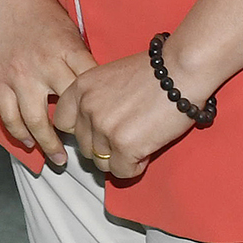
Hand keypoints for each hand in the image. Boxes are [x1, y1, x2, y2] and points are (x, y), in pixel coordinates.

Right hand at [0, 0, 97, 167]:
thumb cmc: (47, 14)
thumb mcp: (74, 34)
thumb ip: (83, 64)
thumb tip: (101, 97)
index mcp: (69, 52)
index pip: (89, 93)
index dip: (98, 116)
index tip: (106, 132)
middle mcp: (44, 65)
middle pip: (65, 112)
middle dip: (77, 137)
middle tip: (87, 155)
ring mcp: (19, 74)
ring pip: (35, 120)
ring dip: (48, 144)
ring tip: (59, 159)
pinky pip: (9, 115)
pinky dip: (19, 132)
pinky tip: (29, 142)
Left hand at [53, 43, 208, 180]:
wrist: (181, 70)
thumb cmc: (153, 72)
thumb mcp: (110, 76)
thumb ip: (95, 99)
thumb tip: (92, 127)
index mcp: (80, 88)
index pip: (62, 122)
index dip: (81, 131)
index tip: (97, 132)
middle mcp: (87, 108)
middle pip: (84, 147)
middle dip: (105, 147)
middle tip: (129, 136)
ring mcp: (103, 128)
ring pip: (101, 163)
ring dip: (120, 158)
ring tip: (140, 141)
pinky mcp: (124, 146)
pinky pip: (122, 172)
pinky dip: (135, 166)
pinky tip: (147, 150)